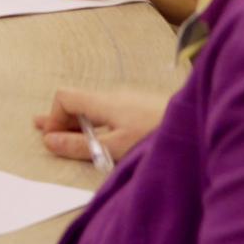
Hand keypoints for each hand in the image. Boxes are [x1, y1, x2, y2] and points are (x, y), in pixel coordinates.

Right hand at [32, 85, 166, 169]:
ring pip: (97, 108)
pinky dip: (100, 123)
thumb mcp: (115, 147)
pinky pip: (113, 112)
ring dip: (81, 122)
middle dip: (62, 119)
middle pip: (79, 102)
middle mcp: (115, 96)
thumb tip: (49, 141)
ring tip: (70, 136)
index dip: (54, 117)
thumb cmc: (157, 135)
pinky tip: (104, 134)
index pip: (64, 98)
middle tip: (42, 130)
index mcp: (104, 102)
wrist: (200, 124)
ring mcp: (132, 100)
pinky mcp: (146, 108)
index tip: (55, 139)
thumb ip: (80, 145)